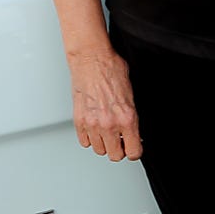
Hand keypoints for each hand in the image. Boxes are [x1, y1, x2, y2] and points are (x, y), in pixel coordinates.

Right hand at [68, 46, 141, 162]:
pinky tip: (95, 127)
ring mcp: (92, 123)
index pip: (133, 152)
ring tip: (106, 131)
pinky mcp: (79, 120)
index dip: (134, 150)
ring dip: (104, 143)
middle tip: (120, 140)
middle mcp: (109, 124)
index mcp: (127, 117)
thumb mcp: (131, 93)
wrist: (91, 58)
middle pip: (115, 155)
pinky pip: (85, 141)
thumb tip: (134, 131)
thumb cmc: (111, 69)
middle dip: (119, 149)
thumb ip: (132, 116)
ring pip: (99, 150)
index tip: (133, 146)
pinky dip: (90, 137)